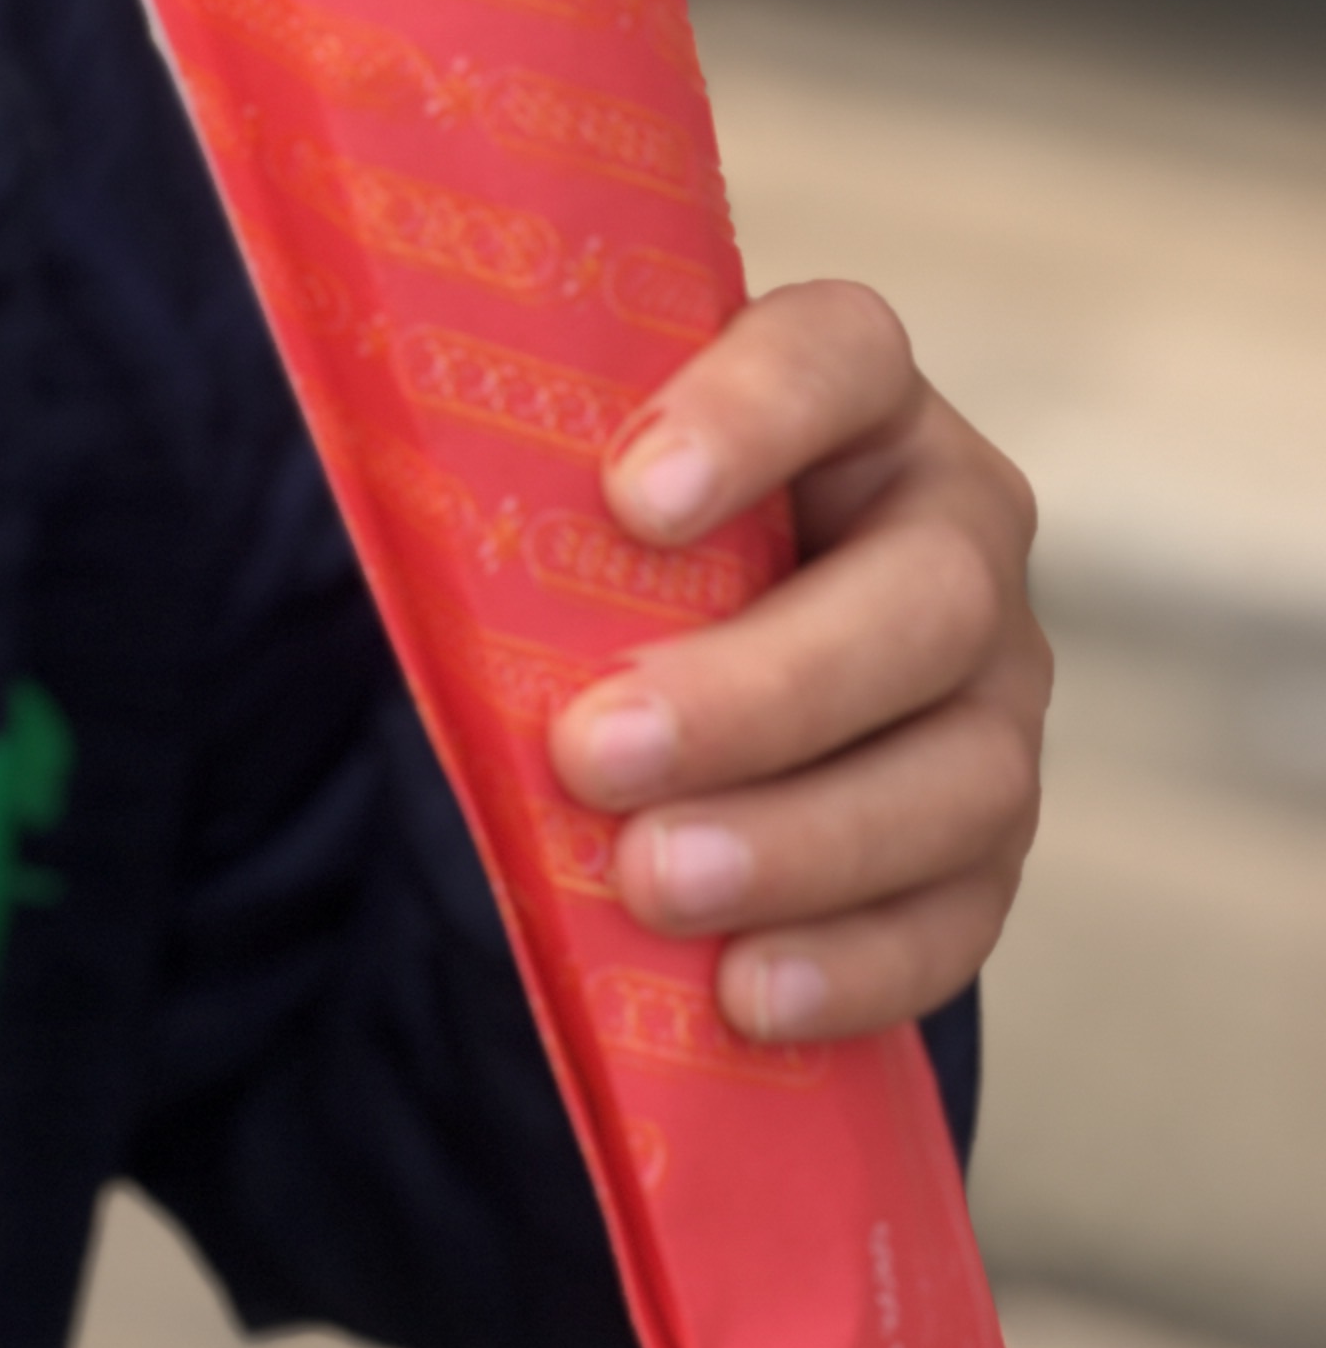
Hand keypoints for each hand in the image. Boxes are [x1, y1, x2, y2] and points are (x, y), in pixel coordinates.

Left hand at [545, 279, 1048, 1046]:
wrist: (676, 677)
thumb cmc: (592, 544)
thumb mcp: (562, 478)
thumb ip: (508, 473)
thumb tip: (357, 490)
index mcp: (849, 396)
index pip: (837, 355)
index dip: (752, 415)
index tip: (627, 498)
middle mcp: (950, 525)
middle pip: (926, 598)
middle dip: (761, 688)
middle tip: (593, 752)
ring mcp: (991, 690)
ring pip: (962, 771)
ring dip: (802, 840)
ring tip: (652, 886)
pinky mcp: (983, 838)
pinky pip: (959, 914)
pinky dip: (855, 961)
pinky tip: (744, 992)